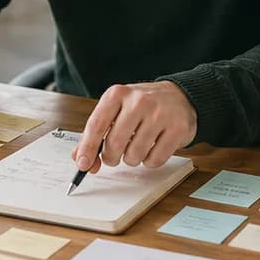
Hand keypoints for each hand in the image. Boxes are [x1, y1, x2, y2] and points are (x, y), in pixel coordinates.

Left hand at [71, 81, 197, 173]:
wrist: (178, 96)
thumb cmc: (141, 106)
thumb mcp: (114, 110)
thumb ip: (95, 133)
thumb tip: (81, 159)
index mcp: (117, 94)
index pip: (96, 125)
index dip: (87, 148)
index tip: (83, 165)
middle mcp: (138, 101)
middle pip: (115, 143)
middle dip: (111, 157)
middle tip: (114, 156)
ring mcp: (160, 114)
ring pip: (135, 155)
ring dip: (131, 159)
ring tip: (136, 146)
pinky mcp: (178, 128)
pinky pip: (155, 160)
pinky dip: (149, 161)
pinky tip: (152, 148)